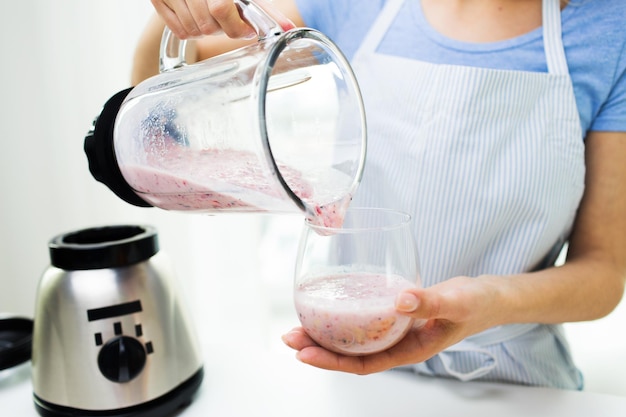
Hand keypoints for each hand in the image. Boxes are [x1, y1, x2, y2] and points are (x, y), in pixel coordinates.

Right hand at [150, 0, 294, 38]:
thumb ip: (265, 9)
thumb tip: (288, 28)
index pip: (221, 9)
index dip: (235, 26)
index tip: (246, 30)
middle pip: (208, 25)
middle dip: (223, 29)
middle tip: (229, 21)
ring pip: (194, 31)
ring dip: (209, 31)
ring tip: (213, 17)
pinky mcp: (158, 0)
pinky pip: (180, 31)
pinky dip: (193, 31)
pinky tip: (199, 19)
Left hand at [282, 276, 502, 373]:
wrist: (489, 297)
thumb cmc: (477, 303)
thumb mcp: (457, 302)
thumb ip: (431, 302)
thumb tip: (400, 301)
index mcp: (409, 350)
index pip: (363, 364)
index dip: (331, 362)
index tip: (304, 354)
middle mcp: (397, 343)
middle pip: (351, 352)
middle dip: (318, 347)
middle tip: (289, 335)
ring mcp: (395, 329)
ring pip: (354, 337)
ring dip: (326, 332)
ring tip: (299, 324)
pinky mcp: (395, 313)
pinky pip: (364, 319)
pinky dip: (344, 315)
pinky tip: (331, 305)